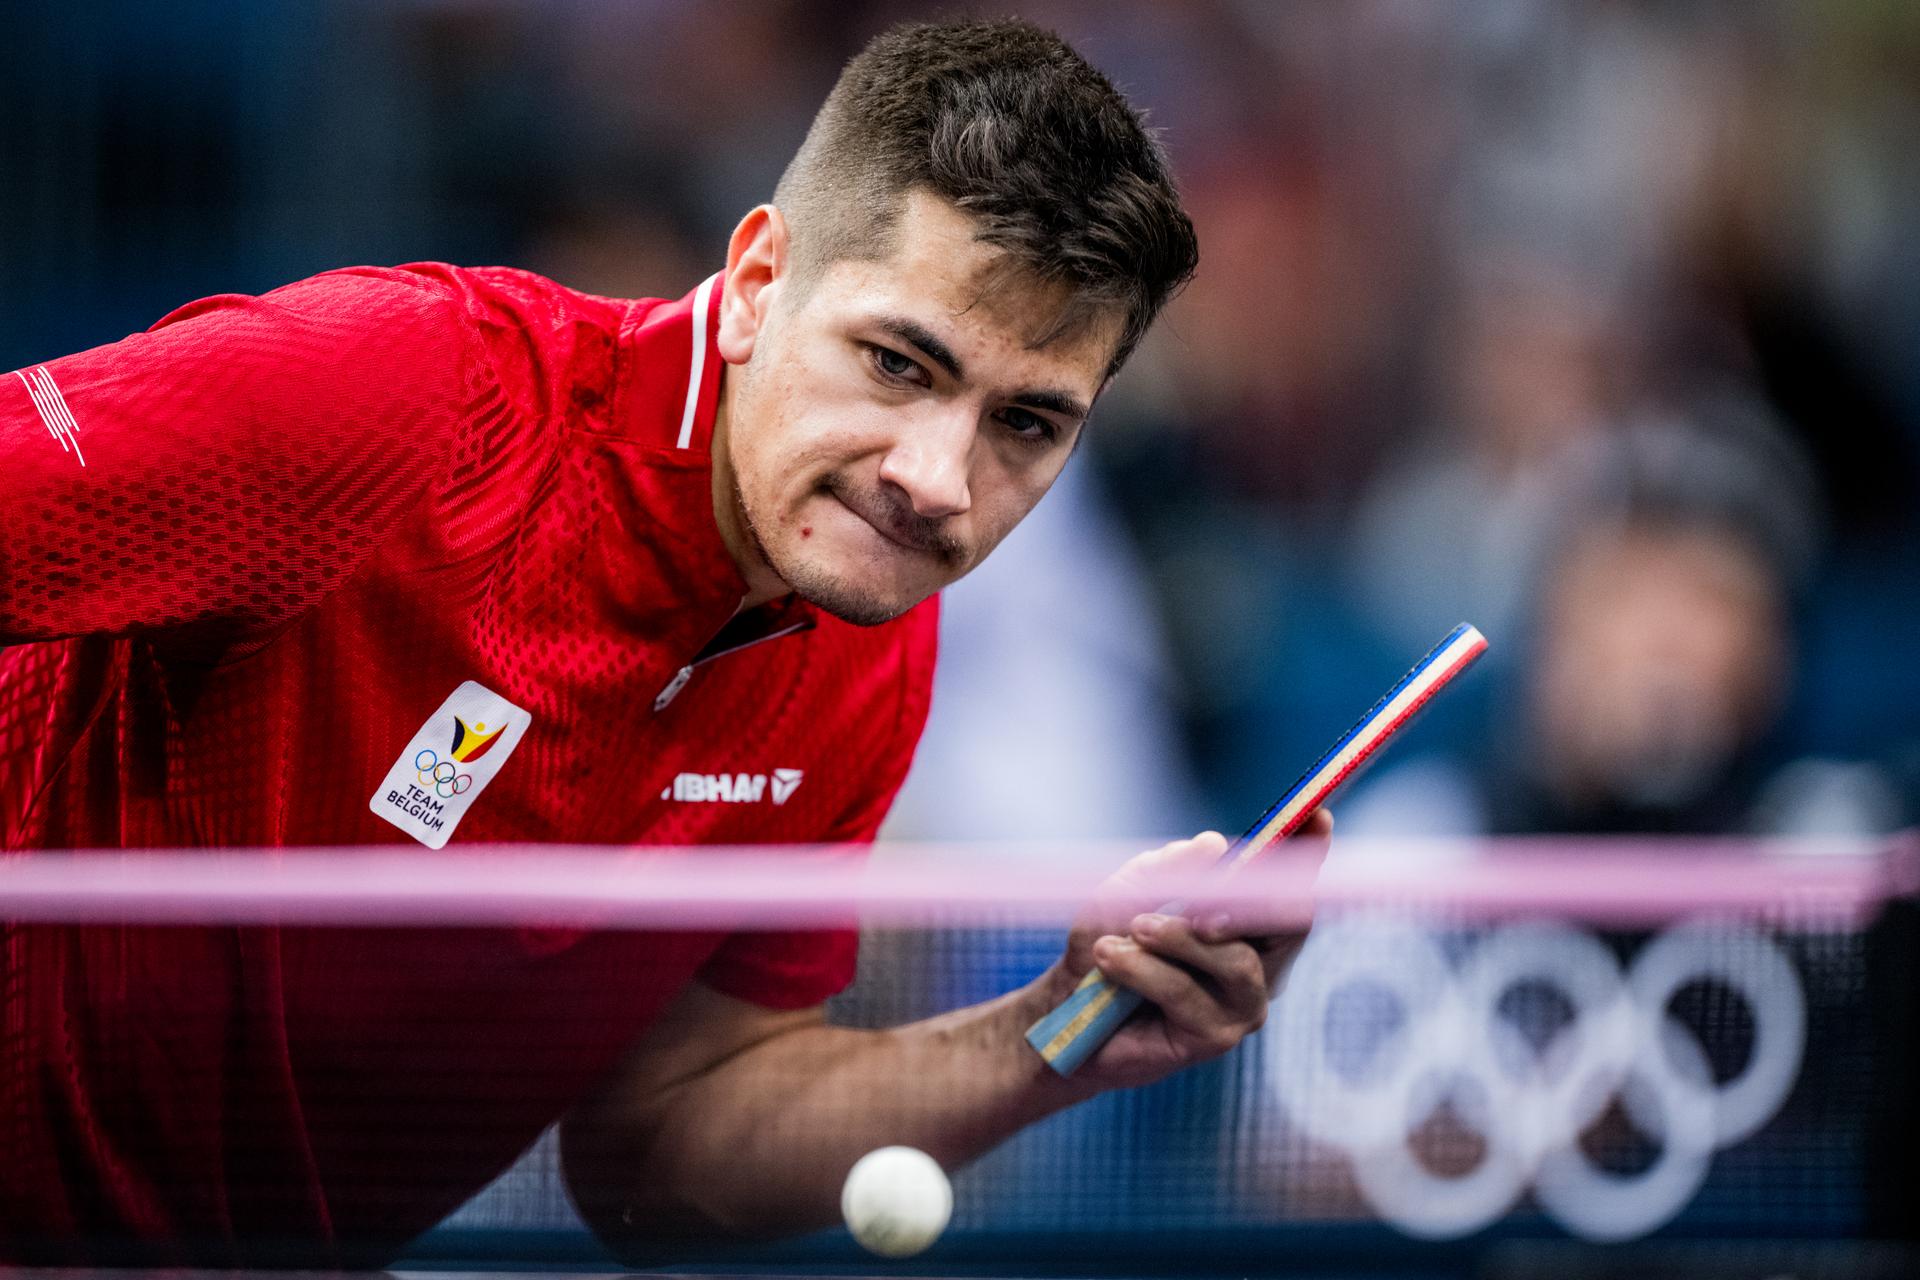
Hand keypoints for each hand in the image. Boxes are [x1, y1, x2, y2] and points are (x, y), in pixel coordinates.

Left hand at [1034, 810, 1332, 1091]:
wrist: (1063, 1014)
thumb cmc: (1103, 949)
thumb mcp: (1123, 894)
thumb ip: (1167, 869)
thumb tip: (1214, 845)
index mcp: (1247, 922)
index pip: (1289, 885)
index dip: (1308, 850)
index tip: (1316, 816)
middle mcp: (1258, 962)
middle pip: (1289, 923)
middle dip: (1249, 902)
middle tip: (1199, 899)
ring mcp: (1242, 1003)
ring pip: (1236, 959)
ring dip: (1177, 937)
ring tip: (1132, 929)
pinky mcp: (1215, 1037)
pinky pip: (1187, 992)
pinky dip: (1144, 969)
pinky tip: (1109, 958)